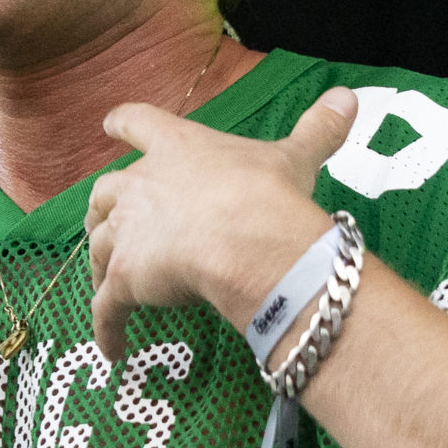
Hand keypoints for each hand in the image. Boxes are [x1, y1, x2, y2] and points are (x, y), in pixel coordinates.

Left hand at [85, 88, 360, 360]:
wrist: (250, 242)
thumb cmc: (269, 195)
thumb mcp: (295, 157)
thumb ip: (317, 128)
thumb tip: (348, 95)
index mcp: (176, 147)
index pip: (138, 122)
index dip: (123, 124)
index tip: (109, 124)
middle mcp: (140, 185)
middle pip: (104, 191)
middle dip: (102, 207)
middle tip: (105, 221)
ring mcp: (127, 232)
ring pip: (99, 247)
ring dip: (100, 264)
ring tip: (104, 282)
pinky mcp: (124, 278)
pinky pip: (106, 308)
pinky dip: (105, 329)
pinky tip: (112, 351)